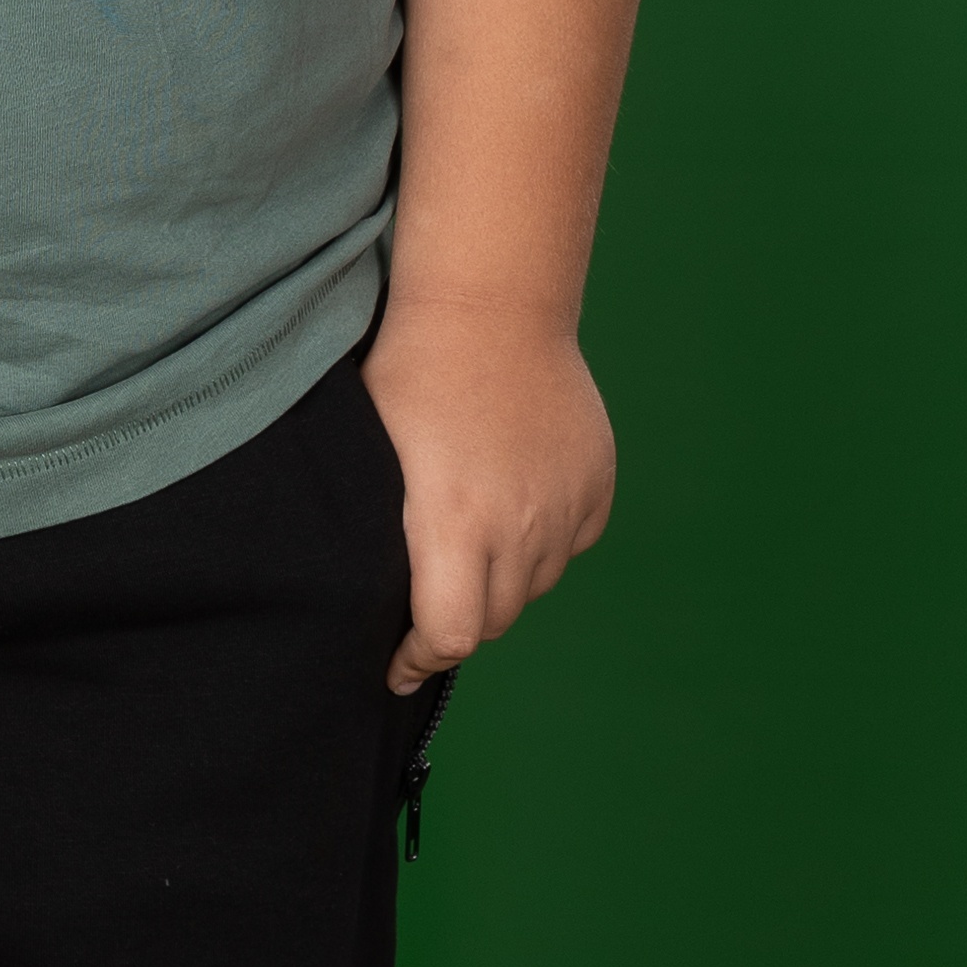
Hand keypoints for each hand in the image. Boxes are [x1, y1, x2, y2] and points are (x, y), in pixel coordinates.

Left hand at [360, 302, 616, 693]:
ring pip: (534, 585)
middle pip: (492, 620)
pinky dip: (543, 543)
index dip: (418, 658)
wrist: (490, 303)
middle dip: (455, 621)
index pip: (448, 636)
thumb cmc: (410, 371)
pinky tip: (513, 506)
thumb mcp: (374, 455)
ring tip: (468, 544)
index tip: (396, 663)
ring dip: (502, 583)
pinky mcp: (596, 484)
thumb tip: (371, 590)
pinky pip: (570, 543)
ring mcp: (565, 508)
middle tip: (426, 604)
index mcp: (453, 525)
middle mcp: (519, 529)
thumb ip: (384, 533)